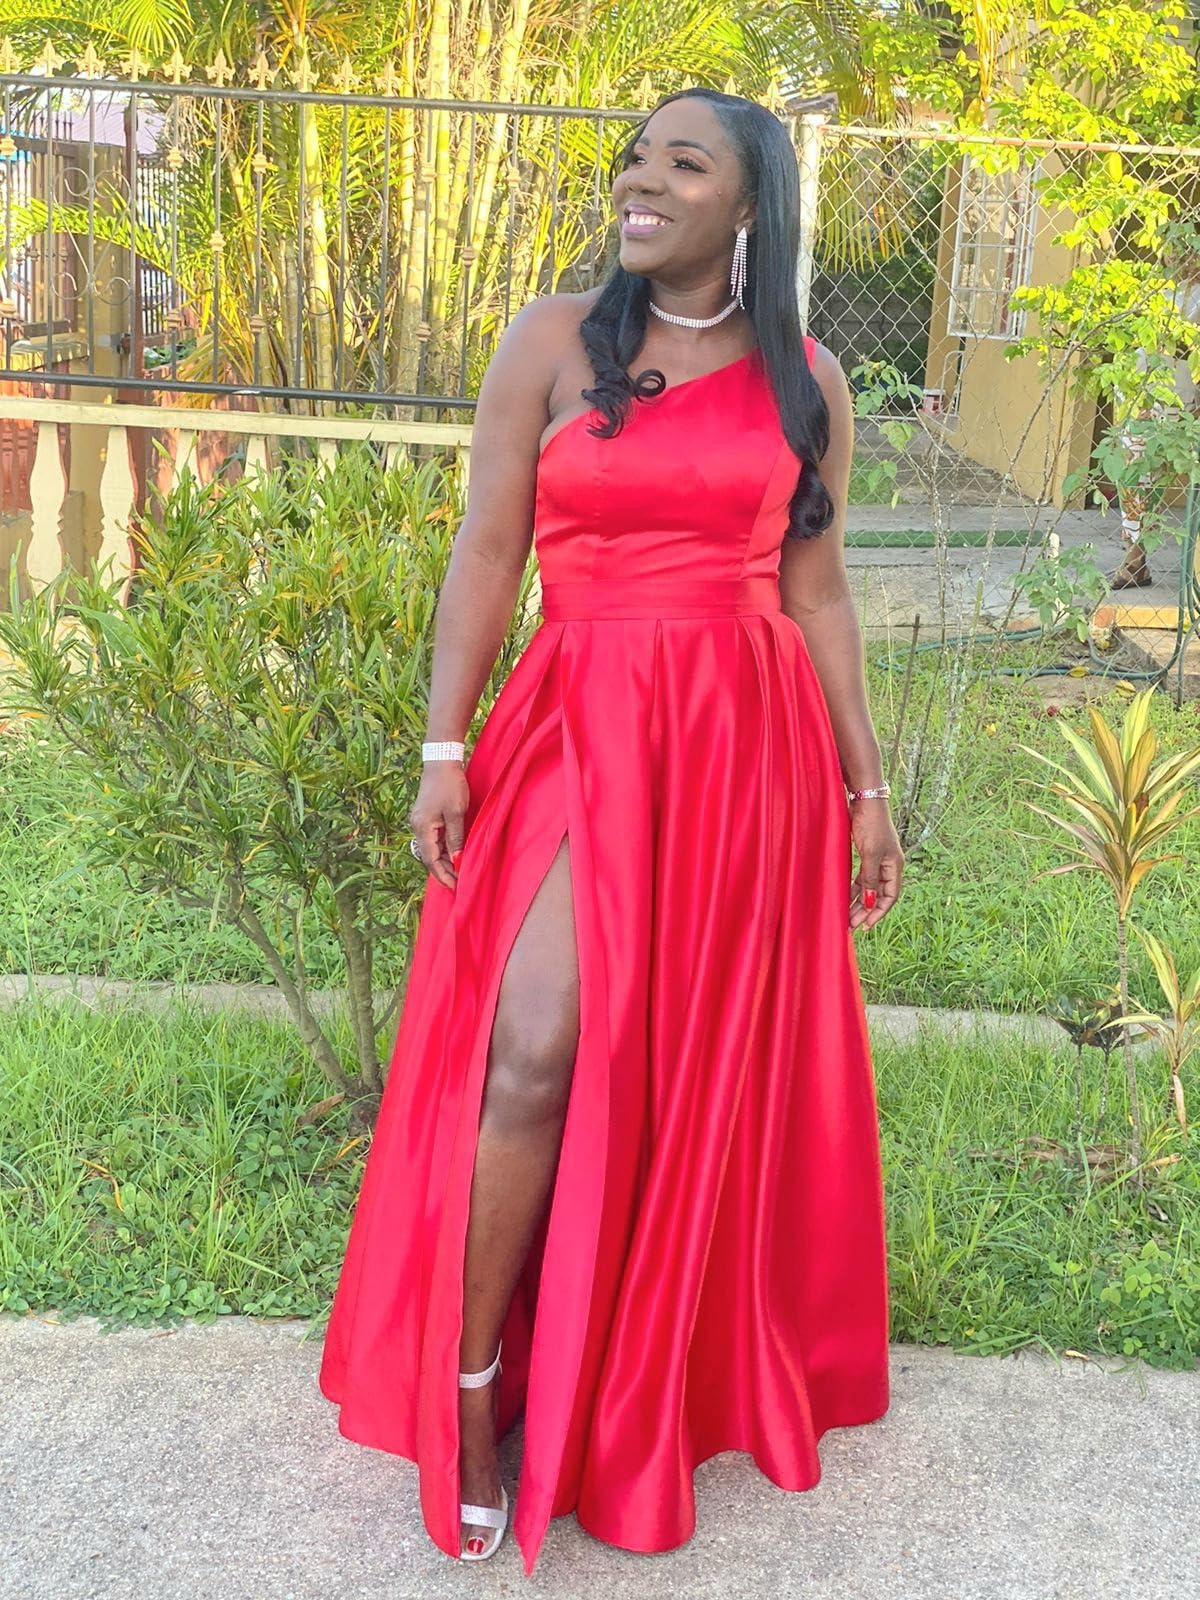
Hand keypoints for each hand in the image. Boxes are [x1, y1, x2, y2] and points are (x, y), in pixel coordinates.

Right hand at [410, 761, 469, 890]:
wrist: (441, 761)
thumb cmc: (450, 785)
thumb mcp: (456, 813)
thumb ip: (455, 838)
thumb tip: (457, 860)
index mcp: (422, 828)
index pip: (431, 859)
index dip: (442, 875)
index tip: (454, 886)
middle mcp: (417, 827)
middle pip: (429, 856)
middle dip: (443, 870)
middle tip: (458, 882)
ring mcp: (420, 821)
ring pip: (432, 848)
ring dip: (444, 860)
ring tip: (458, 872)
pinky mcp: (426, 816)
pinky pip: (433, 838)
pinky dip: (443, 848)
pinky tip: (454, 854)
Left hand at [849, 798, 903, 930]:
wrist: (864, 800)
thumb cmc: (871, 824)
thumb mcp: (870, 854)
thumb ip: (870, 879)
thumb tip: (868, 902)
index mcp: (894, 866)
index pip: (890, 896)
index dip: (878, 912)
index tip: (865, 925)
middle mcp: (888, 865)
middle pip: (878, 895)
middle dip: (865, 911)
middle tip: (851, 925)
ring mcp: (877, 860)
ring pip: (868, 887)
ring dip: (858, 902)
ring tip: (846, 916)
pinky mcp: (866, 854)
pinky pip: (860, 877)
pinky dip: (853, 888)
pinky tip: (844, 897)